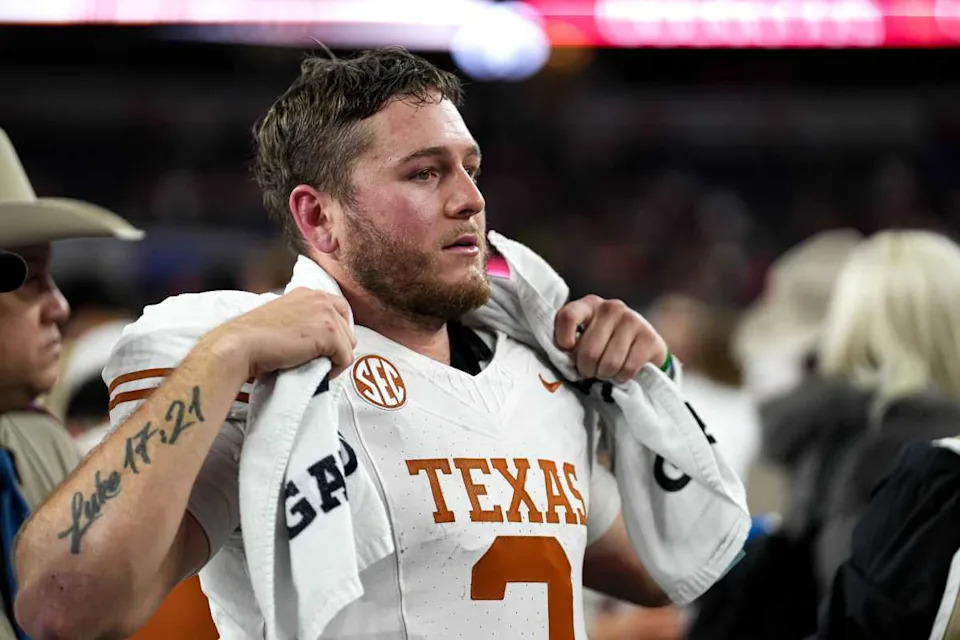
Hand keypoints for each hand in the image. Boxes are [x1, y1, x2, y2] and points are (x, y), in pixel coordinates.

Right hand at [204, 288, 356, 379]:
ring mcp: (326, 314)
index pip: (339, 309)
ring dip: (336, 359)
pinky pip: (346, 357)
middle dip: (338, 346)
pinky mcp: (329, 333)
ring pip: (348, 344)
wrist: (242, 344)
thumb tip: (316, 338)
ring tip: (316, 367)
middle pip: (347, 327)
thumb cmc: (255, 337)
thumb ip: (302, 320)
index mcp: (308, 293)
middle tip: (322, 360)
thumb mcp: (284, 318)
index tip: (326, 346)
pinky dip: (336, 369)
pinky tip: (320, 372)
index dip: (336, 331)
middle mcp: (320, 298)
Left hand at [555, 295, 666, 382]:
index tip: (567, 349)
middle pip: (588, 351)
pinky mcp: (649, 338)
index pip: (568, 317)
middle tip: (590, 370)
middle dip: (587, 369)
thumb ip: (570, 342)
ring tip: (606, 370)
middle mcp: (611, 308)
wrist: (643, 349)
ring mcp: (632, 320)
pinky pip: (627, 369)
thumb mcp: (584, 337)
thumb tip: (562, 357)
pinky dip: (622, 377)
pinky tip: (622, 371)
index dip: (563, 339)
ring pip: (609, 363)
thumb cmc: (604, 344)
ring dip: (605, 375)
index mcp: (589, 305)